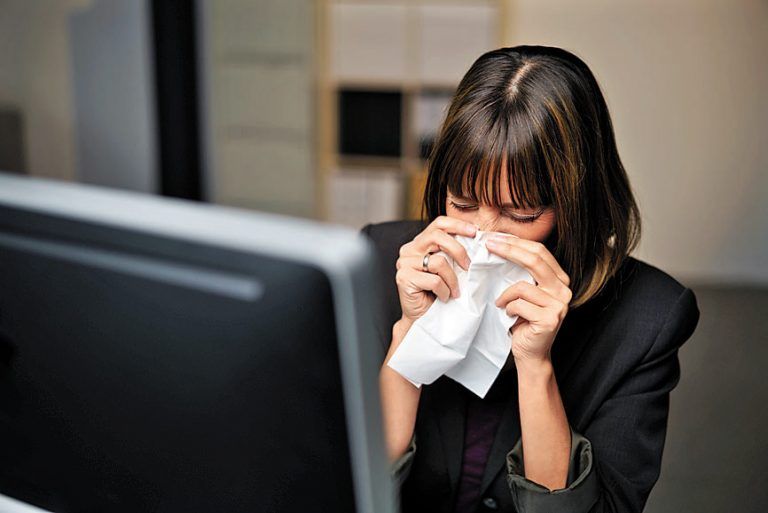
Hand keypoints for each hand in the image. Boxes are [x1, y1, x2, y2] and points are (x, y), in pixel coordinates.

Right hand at [395, 216, 476, 324]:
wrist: (423, 317)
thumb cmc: (438, 293)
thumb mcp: (449, 267)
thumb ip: (454, 252)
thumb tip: (479, 239)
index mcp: (420, 243)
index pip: (438, 224)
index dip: (457, 225)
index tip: (475, 231)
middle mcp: (409, 249)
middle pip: (437, 236)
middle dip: (458, 250)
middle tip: (468, 266)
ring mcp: (404, 263)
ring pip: (439, 262)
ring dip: (452, 280)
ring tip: (453, 291)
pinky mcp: (404, 278)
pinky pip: (434, 280)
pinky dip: (444, 291)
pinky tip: (442, 297)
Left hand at [484, 234, 571, 365]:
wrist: (531, 353)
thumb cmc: (523, 321)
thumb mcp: (525, 292)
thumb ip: (522, 273)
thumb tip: (499, 245)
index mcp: (559, 279)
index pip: (539, 251)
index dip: (516, 242)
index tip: (495, 237)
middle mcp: (563, 290)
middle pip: (534, 260)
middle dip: (508, 249)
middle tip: (488, 245)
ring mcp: (559, 305)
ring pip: (522, 286)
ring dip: (505, 294)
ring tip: (501, 304)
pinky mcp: (549, 319)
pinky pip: (519, 304)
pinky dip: (508, 308)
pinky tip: (508, 316)